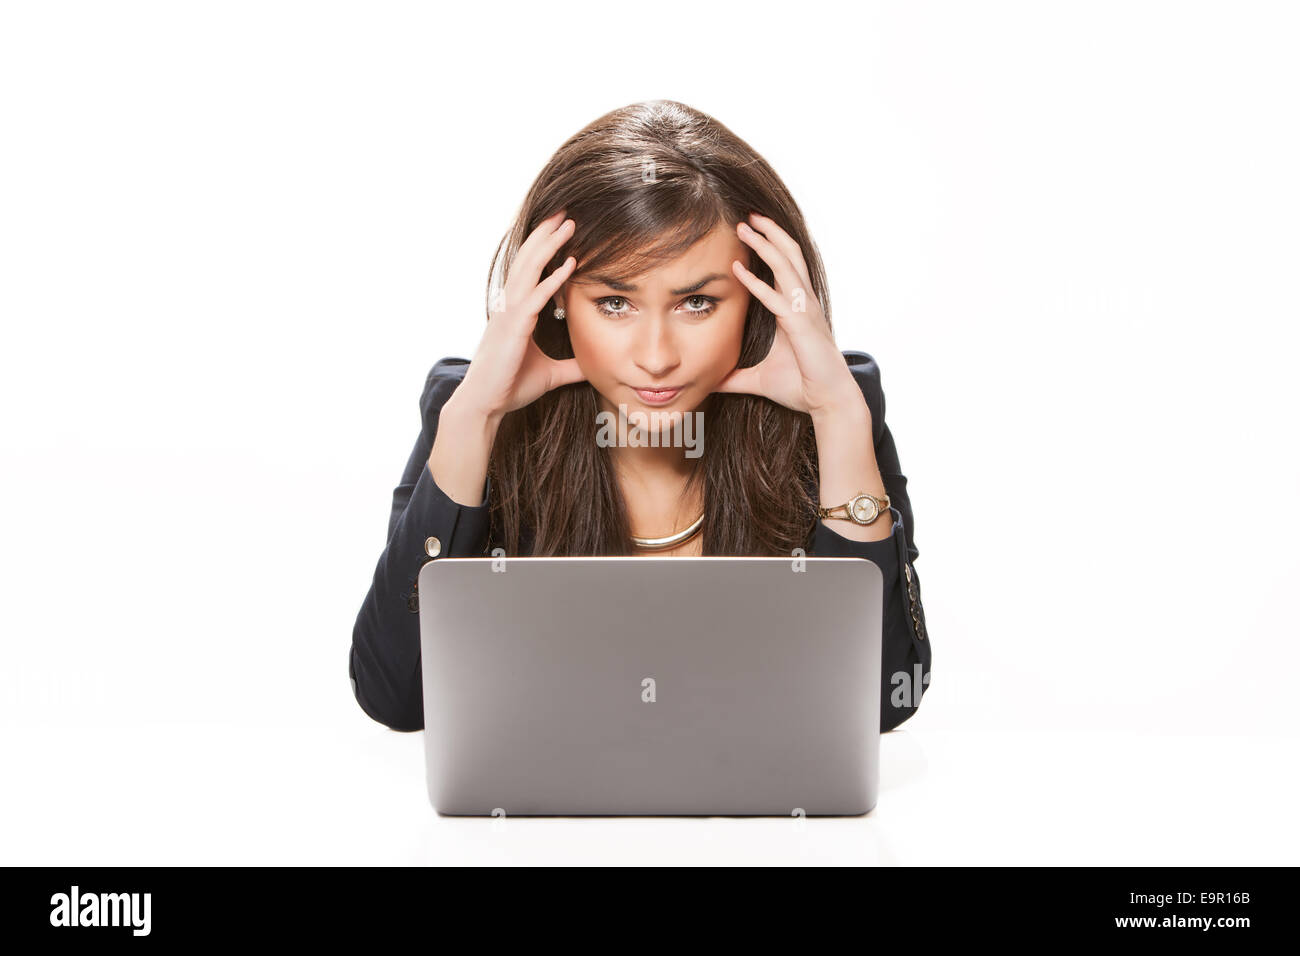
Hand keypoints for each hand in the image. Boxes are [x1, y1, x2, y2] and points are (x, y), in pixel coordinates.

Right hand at [455, 210, 586, 419]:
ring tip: (568, 223)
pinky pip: (535, 298)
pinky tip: (570, 264)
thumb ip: (571, 366)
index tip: (561, 227)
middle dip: (547, 233)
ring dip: (549, 245)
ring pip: (529, 270)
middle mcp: (510, 305)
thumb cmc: (510, 387)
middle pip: (529, 259)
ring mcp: (510, 314)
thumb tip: (593, 365)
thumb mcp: (551, 374)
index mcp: (516, 311)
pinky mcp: (513, 327)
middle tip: (565, 210)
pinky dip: (553, 280)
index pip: (531, 270)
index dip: (544, 246)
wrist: (484, 405)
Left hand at [714, 212, 862, 417]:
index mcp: (795, 309)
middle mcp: (802, 304)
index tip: (749, 232)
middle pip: (788, 256)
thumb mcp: (758, 380)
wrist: (827, 402)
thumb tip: (711, 382)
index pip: (784, 269)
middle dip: (769, 233)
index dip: (770, 247)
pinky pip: (776, 299)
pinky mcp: (801, 326)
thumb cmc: (801, 387)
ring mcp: (804, 312)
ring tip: (745, 226)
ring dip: (765, 244)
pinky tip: (737, 271)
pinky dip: (756, 284)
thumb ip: (734, 377)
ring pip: (786, 266)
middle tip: (748, 216)